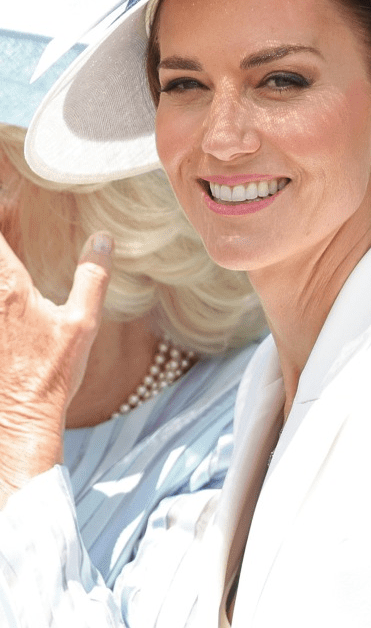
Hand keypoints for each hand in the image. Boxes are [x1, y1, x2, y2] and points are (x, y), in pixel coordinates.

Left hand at [0, 231, 112, 505]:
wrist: (16, 422)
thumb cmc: (51, 376)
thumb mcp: (82, 324)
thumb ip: (92, 277)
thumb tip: (103, 239)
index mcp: (9, 286)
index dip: (1, 209)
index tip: (9, 205)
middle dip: (0, 228)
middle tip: (10, 221)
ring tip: (9, 259)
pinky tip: (8, 293)